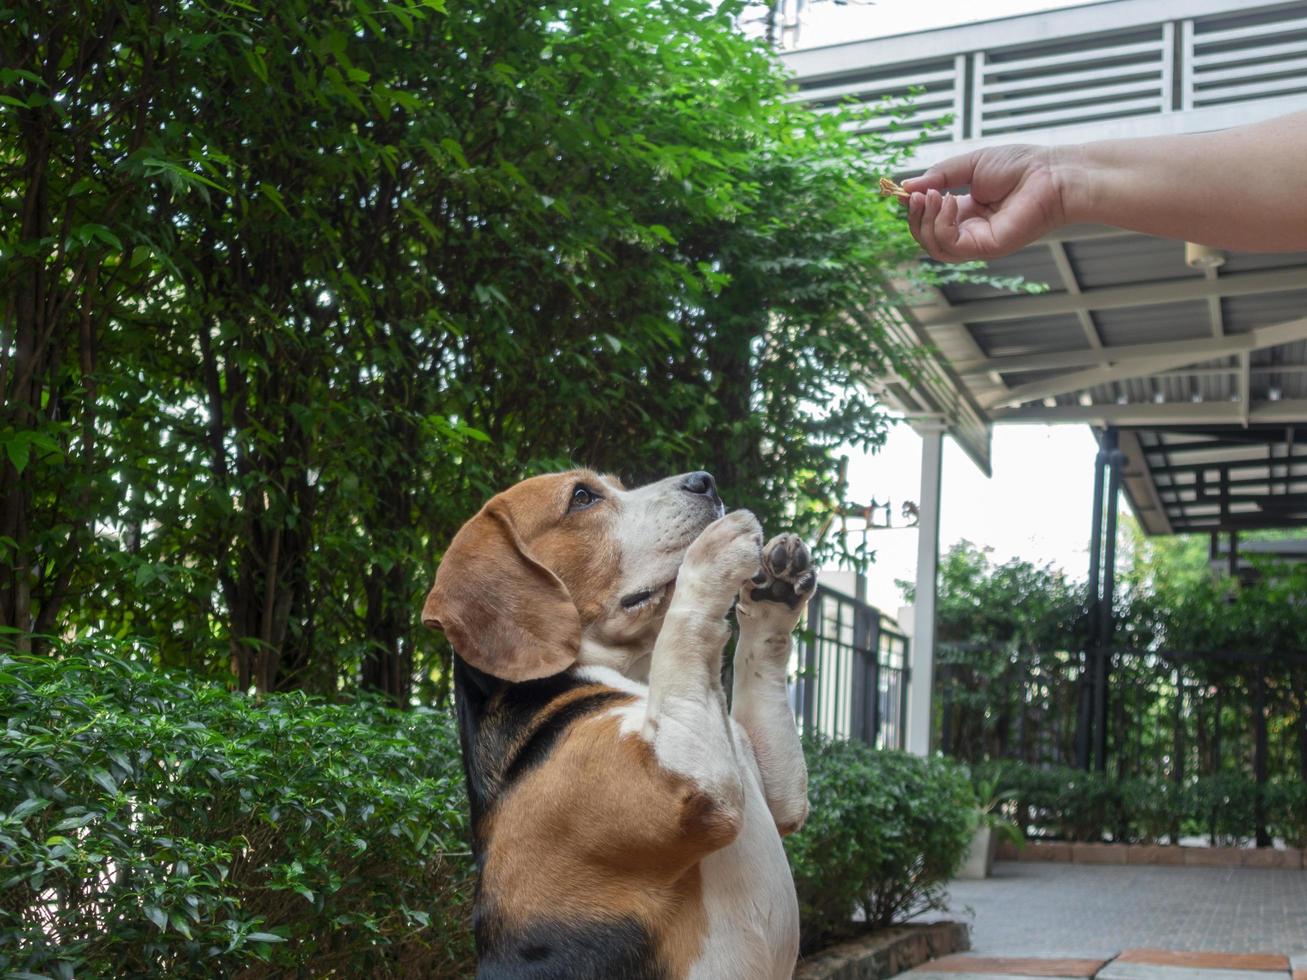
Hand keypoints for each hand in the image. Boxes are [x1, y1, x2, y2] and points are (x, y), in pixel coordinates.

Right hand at [901, 144, 1069, 260]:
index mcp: (966, 213)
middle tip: (918, 195)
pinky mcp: (986, 248)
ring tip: (934, 196)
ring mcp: (978, 242)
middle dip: (915, 217)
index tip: (904, 191)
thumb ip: (939, 177)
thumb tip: (907, 186)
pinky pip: (950, 245)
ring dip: (926, 221)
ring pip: (934, 247)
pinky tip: (950, 202)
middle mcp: (970, 231)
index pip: (929, 221)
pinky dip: (941, 225)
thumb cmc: (1021, 166)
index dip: (914, 208)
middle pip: (927, 238)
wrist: (1051, 173)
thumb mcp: (970, 165)